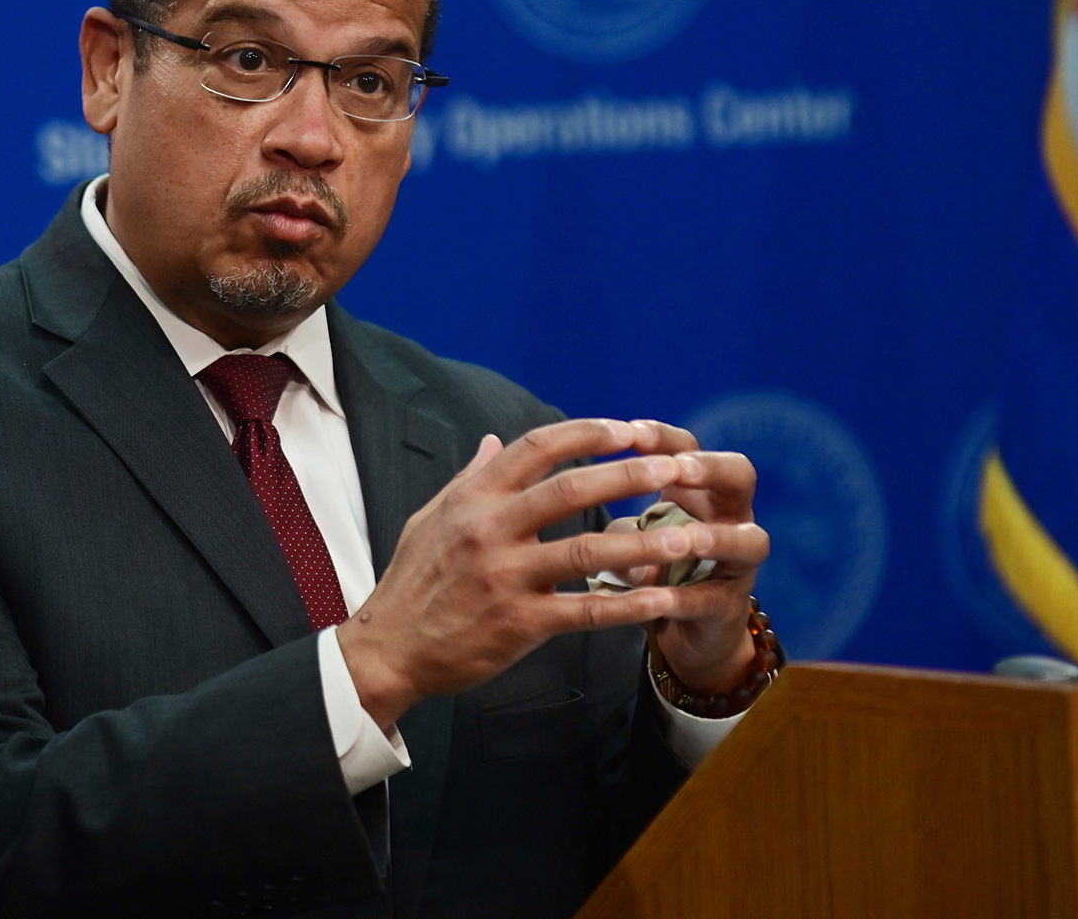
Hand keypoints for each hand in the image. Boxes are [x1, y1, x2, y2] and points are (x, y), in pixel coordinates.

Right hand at [336, 418, 715, 730]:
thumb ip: (470, 477)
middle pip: (569, 488)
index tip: (629, 429)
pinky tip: (662, 598)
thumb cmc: (412, 581)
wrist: (388, 648)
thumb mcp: (431, 517)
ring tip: (689, 535)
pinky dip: (626, 604)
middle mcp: (488, 529)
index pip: (537, 448)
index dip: (587, 434)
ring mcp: (504, 577)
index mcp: (472, 498)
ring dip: (642, 541)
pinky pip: (584, 610)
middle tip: (675, 467)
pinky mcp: (518, 623)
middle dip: (628, 474)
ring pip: (585, 550)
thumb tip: (495, 440)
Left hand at [616, 420, 767, 694]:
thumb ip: (619, 531)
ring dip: (719, 537)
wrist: (682, 628)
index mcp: (696, 491)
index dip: (663, 438)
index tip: (631, 433)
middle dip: (711, 469)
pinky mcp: (730, 607)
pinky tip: (663, 600)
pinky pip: (716, 600)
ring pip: (750, 541)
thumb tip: (606, 544)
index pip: (688, 449)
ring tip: (690, 538)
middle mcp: (728, 518)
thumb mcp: (630, 541)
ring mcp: (737, 563)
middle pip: (740, 476)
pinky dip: (688, 599)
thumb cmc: (654, 566)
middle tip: (680, 470)